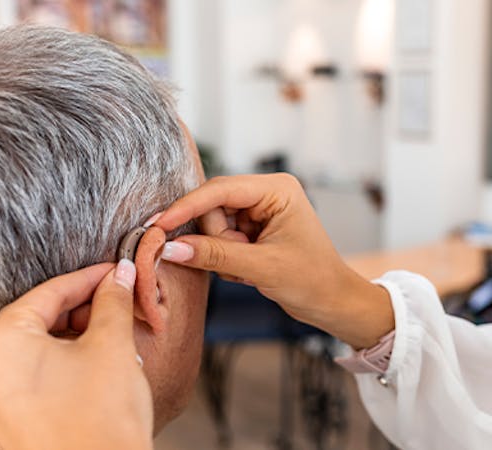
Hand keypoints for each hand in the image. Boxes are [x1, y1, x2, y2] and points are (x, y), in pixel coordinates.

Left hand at [0, 261, 152, 449]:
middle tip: (121, 302)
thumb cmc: (101, 419)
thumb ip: (113, 302)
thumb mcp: (113, 345)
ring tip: (115, 335)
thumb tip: (120, 276)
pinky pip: (31, 374)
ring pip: (35, 346)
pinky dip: (63, 360)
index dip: (91, 278)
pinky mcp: (5, 419)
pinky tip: (97, 362)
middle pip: (38, 318)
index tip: (118, 272)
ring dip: (76, 334)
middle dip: (84, 308)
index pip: (48, 293)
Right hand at [155, 173, 393, 348]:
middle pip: (212, 207)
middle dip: (216, 239)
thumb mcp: (261, 267)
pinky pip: (220, 240)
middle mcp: (267, 193)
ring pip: (213, 226)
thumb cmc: (312, 280)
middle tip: (238, 263)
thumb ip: (215, 255)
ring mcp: (259, 211)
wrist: (332, 301)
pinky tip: (249, 271)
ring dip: (222, 252)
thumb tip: (172, 247)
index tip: (160, 224)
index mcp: (277, 189)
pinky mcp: (253, 229)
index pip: (220, 189)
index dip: (188, 207)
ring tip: (249, 270)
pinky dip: (226, 259)